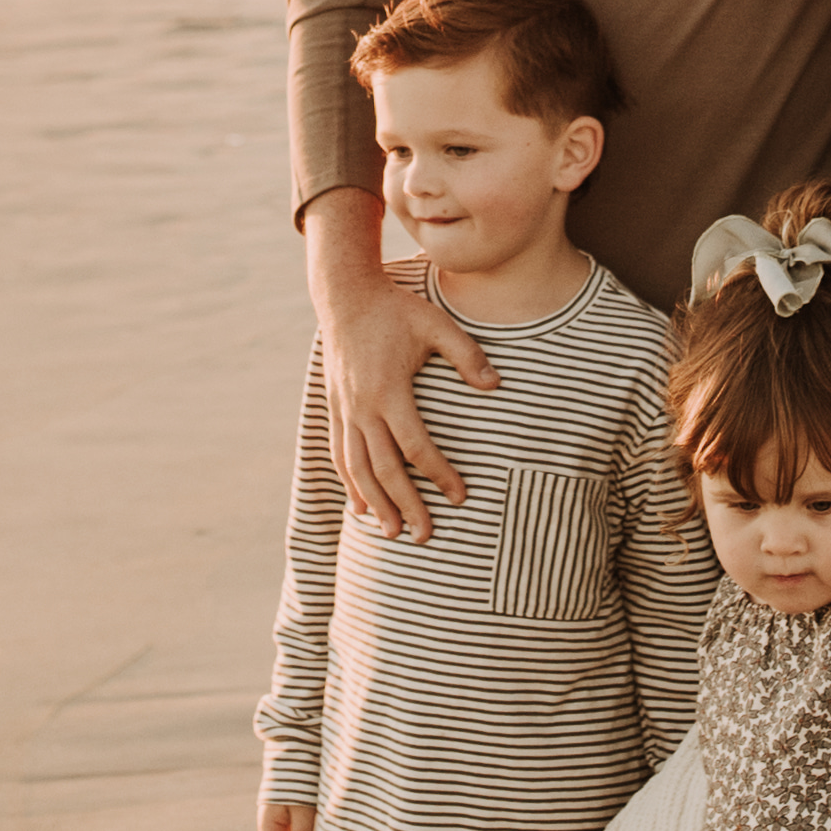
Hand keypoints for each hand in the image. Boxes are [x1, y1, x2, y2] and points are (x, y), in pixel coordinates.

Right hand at [306, 191, 498, 535]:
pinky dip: (350, 483)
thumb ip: (467, 356)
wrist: (345, 295)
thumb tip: (495, 386)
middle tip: (426, 536)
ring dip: (376, 503)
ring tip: (392, 533)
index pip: (415, 445)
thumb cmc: (396, 309)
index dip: (438, 474)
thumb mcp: (437, 324)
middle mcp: (362, 406)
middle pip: (385, 468)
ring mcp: (345, 409)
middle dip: (406, 505)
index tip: (458, 496)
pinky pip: (340, 454)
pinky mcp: (335, 407)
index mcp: (389, 390)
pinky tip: (359, 505)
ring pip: (358, 468)